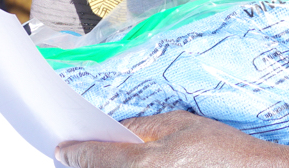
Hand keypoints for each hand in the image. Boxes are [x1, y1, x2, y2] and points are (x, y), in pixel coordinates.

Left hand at [55, 112, 278, 167]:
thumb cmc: (225, 152)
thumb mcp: (182, 125)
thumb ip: (144, 128)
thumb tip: (118, 132)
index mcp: (141, 166)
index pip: (94, 158)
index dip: (75, 152)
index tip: (63, 149)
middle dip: (88, 165)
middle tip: (76, 156)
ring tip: (104, 161)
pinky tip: (138, 166)